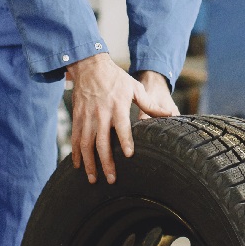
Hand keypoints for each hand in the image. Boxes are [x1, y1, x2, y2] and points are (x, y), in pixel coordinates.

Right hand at [67, 54, 175, 184]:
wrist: (90, 66)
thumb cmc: (115, 78)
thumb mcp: (134, 87)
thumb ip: (149, 104)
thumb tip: (169, 114)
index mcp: (117, 106)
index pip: (122, 126)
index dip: (125, 140)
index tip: (129, 155)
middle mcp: (101, 113)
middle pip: (102, 142)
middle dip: (105, 162)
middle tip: (111, 179)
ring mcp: (87, 116)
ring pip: (86, 144)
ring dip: (89, 163)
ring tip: (93, 179)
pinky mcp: (77, 117)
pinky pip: (75, 138)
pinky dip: (76, 153)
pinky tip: (79, 166)